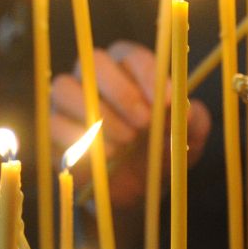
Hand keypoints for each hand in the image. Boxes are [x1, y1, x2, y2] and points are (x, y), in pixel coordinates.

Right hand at [50, 39, 211, 208]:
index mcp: (129, 68)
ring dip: (99, 114)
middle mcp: (94, 76)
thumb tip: (185, 110)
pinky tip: (108, 155)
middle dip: (122, 91)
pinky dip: (79, 138)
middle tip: (145, 122)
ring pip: (66, 87)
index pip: (132, 55)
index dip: (149, 74)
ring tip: (127, 142)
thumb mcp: (188, 140)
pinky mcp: (54, 129)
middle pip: (95, 61)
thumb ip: (194, 121)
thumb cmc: (162, 153)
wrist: (136, 193)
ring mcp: (69, 101)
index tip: (167, 101)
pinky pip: (53, 122)